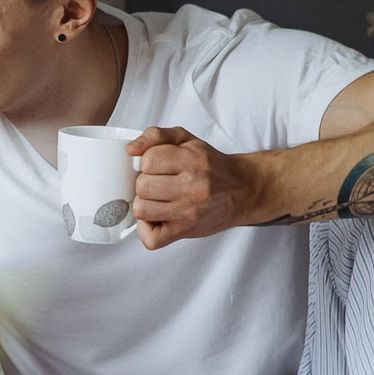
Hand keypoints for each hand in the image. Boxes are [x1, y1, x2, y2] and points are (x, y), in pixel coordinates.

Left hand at [125, 126, 261, 248]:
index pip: (148, 160)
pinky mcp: (186, 230)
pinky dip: (146, 230)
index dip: (146, 162)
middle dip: (144, 183)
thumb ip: (156, 136)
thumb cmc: (211, 166)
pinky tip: (156, 219)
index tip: (156, 166)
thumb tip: (130, 149)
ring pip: (141, 210)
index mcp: (192, 160)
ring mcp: (189, 211)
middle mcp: (193, 186)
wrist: (243, 190)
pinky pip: (152, 238)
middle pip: (142, 186)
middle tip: (157, 183)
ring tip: (157, 200)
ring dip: (144, 204)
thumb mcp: (187, 140)